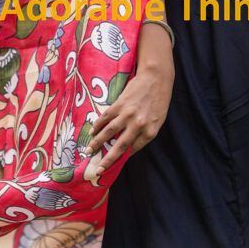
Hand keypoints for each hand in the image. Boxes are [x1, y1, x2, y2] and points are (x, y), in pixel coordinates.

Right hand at [82, 49, 173, 185]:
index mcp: (150, 132)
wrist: (156, 78)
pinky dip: (98, 125)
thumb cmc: (159, 100)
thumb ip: (145, 132)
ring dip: (97, 142)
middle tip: (98, 169)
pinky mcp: (119, 104)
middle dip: (108, 159)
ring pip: (109, 132)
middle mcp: (138, 125)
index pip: (134, 149)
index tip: (113, 164)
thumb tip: (130, 144)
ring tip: (89, 150)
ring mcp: (127, 115)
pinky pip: (106, 118)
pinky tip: (92, 131)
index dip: (122, 157)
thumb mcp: (158, 120)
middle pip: (119, 146)